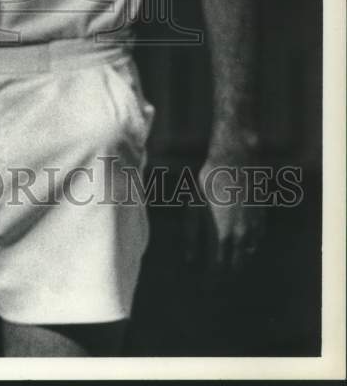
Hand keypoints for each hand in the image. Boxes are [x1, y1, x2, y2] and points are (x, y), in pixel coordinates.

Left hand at [197, 158, 265, 273]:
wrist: (234, 160)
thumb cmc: (208, 181)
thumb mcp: (193, 206)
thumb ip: (192, 235)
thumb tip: (189, 260)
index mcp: (222, 235)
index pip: (218, 268)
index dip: (211, 281)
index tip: (205, 289)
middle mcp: (241, 236)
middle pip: (235, 265)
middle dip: (226, 275)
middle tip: (216, 283)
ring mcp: (254, 228)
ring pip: (249, 254)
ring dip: (239, 263)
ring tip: (229, 268)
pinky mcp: (261, 218)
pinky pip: (257, 240)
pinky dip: (250, 248)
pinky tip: (243, 248)